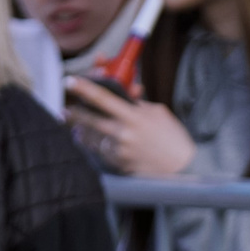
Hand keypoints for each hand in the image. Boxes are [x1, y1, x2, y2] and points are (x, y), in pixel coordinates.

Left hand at [65, 79, 195, 176]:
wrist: (183, 169)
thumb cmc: (173, 138)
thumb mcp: (158, 113)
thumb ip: (136, 103)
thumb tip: (123, 94)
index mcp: (134, 117)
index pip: (103, 99)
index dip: (84, 88)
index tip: (70, 82)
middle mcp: (124, 134)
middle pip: (88, 120)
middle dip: (74, 113)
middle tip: (66, 109)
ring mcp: (119, 151)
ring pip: (90, 137)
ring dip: (82, 130)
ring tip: (78, 126)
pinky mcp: (118, 164)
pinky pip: (99, 151)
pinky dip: (95, 144)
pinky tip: (94, 141)